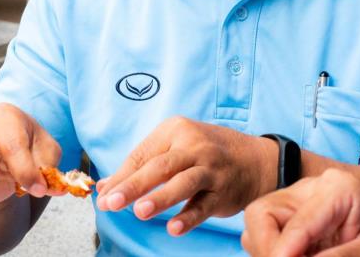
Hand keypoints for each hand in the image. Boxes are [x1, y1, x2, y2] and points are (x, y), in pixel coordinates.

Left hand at [94, 116, 277, 236]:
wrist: (256, 159)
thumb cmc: (206, 153)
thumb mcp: (176, 147)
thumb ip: (141, 166)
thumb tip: (104, 188)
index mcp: (176, 130)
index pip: (142, 155)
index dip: (121, 177)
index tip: (103, 196)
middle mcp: (194, 146)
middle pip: (160, 166)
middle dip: (133, 186)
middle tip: (111, 203)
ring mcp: (211, 168)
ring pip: (183, 183)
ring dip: (161, 198)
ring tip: (139, 212)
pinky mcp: (224, 191)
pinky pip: (204, 205)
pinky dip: (189, 217)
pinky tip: (174, 228)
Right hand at [241, 170, 359, 256]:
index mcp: (336, 188)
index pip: (294, 222)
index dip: (281, 252)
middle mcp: (310, 186)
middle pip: (261, 213)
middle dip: (266, 248)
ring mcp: (298, 197)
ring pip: (259, 223)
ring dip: (267, 250)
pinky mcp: (293, 211)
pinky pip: (267, 231)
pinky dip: (274, 250)